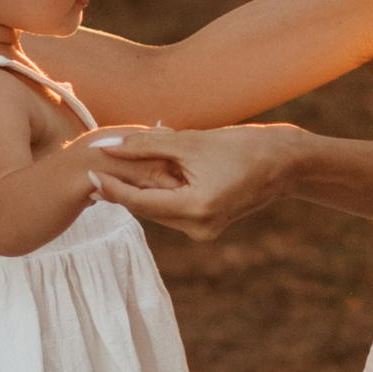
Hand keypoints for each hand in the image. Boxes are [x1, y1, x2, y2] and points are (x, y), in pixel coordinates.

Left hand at [91, 121, 298, 241]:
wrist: (284, 162)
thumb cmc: (242, 146)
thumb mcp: (191, 142)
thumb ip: (147, 145)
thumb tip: (108, 145)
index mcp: (195, 209)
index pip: (140, 202)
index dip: (111, 187)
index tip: (88, 171)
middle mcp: (198, 228)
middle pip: (146, 208)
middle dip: (123, 186)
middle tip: (96, 165)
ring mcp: (204, 229)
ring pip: (158, 209)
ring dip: (141, 188)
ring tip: (118, 165)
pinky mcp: (207, 224)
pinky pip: (173, 208)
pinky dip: (160, 191)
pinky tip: (148, 172)